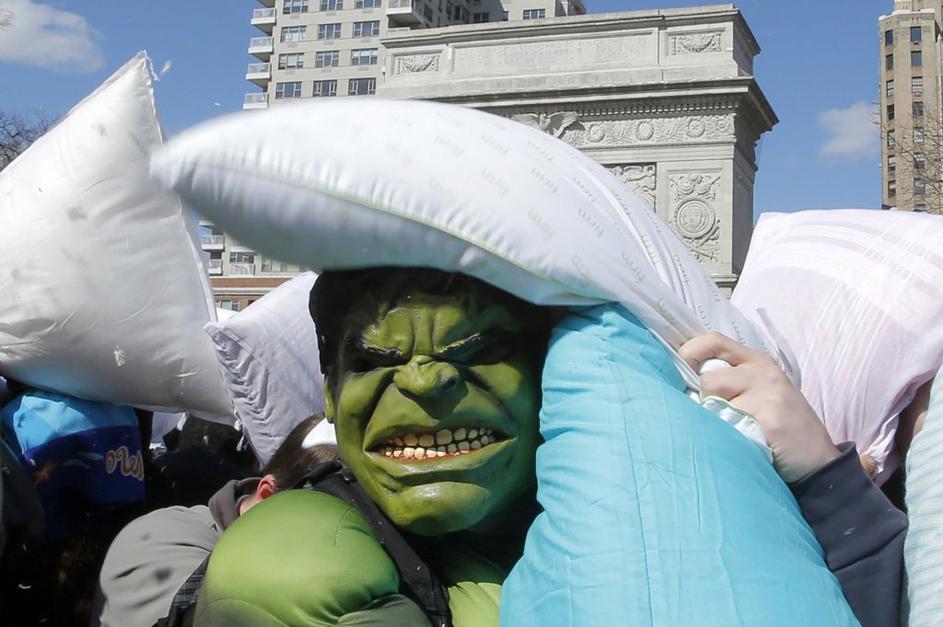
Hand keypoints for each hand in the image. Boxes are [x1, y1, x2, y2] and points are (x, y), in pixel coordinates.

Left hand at [679, 332, 839, 483]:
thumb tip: (683, 382)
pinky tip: (746, 446)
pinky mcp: (770, 419)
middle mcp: (763, 373)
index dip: (689, 351)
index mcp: (758, 362)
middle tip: (720, 421)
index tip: (678, 370)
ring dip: (717, 423)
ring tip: (737, 434)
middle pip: (708, 380)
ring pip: (715, 404)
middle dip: (704, 403)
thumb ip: (730, 382)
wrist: (820, 462)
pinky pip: (729, 427)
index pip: (714, 341)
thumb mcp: (760, 394)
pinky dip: (729, 440)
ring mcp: (769, 394)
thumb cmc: (781, 429)